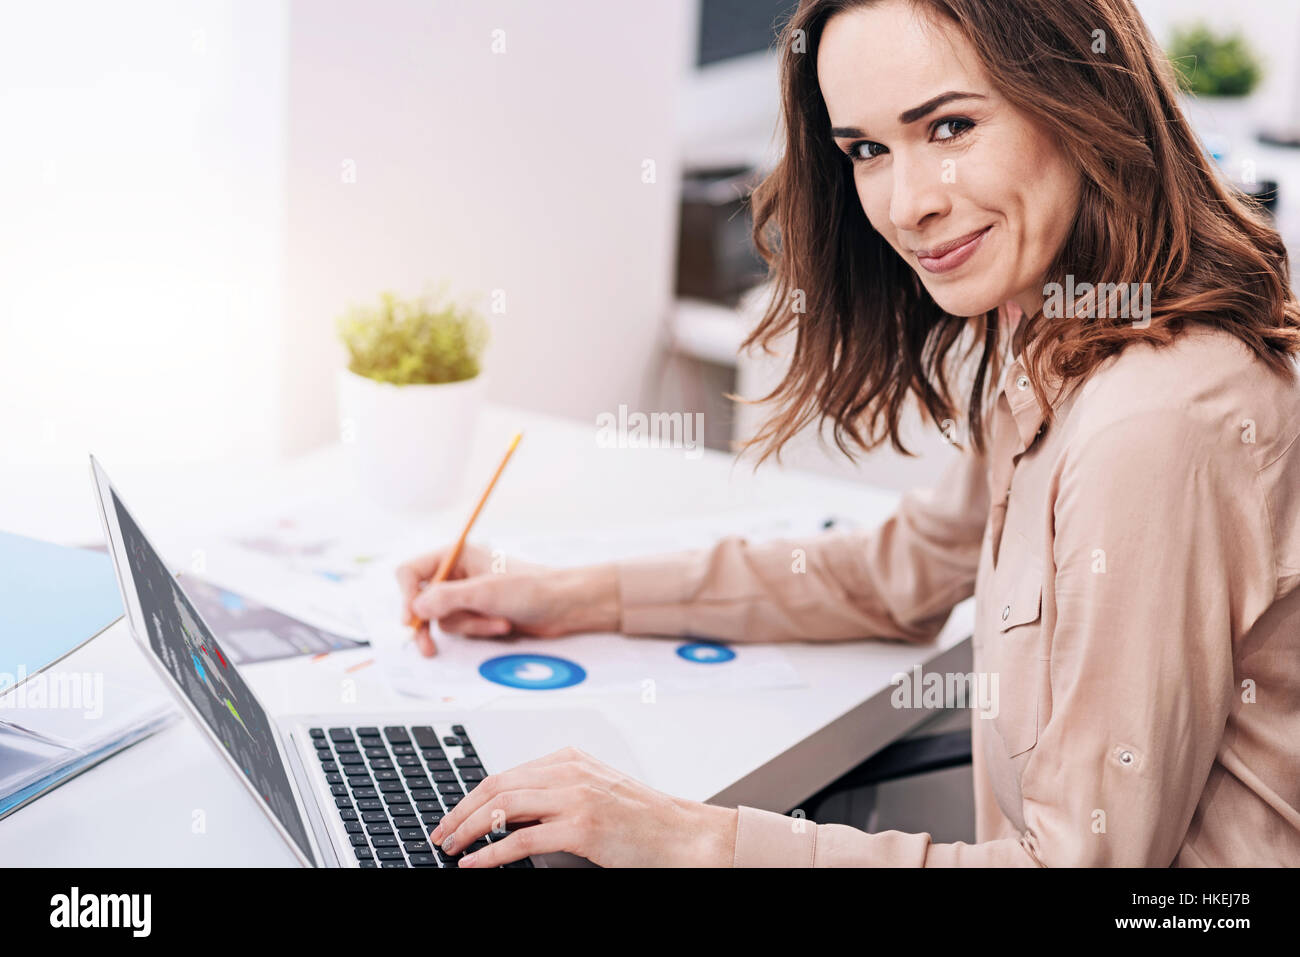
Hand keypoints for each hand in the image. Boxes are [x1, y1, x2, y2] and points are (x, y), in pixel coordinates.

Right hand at [396, 543, 620, 655]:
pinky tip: (502, 626)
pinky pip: (462, 628)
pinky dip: (479, 631)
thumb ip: (447, 599)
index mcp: (456, 555)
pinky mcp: (478, 613)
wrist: (565, 606)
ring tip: (497, 622)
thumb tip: (415, 606)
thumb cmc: (532, 588)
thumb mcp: (486, 592)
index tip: (411, 618)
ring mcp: (467, 595)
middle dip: (429, 623)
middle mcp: (457, 573)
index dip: (407, 595)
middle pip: (421, 600)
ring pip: (444, 619)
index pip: (412, 572)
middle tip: (426, 646)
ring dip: (470, 626)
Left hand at [429, 746, 737, 867]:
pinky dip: (491, 853)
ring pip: (503, 807)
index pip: (505, 773)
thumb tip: (508, 814)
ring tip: (451, 848)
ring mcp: (576, 797)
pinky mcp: (582, 827)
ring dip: (468, 830)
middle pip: (497, 786)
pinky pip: (522, 840)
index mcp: (570, 759)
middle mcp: (570, 772)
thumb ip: (556, 794)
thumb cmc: (643, 819)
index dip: (471, 796)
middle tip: (441, 833)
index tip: (453, 816)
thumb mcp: (595, 792)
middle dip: (461, 811)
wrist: (682, 834)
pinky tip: (475, 863)